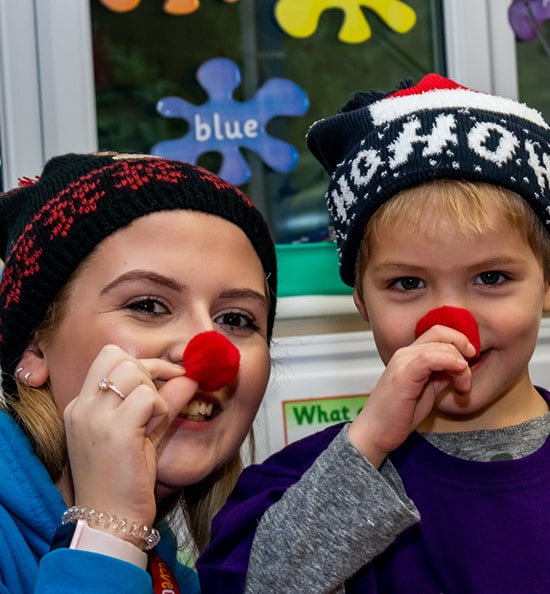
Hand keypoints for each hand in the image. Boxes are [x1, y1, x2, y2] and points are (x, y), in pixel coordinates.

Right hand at [63, 345, 192, 536]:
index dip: (142, 363)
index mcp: (81, 406)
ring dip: (154, 391)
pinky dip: (161, 408)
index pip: (108, 358)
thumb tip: (189, 376)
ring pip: (133, 372)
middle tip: (163, 397)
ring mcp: (95, 416)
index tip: (163, 378)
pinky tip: (155, 430)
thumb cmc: (125, 481)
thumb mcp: (143, 432)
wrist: (109, 522)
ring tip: (154, 421)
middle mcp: (82, 406)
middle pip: (118, 356)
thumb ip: (163, 400)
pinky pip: (148, 396)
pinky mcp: (115, 430)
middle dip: (150, 369)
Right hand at [348, 327, 475, 467]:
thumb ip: (442, 376)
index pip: (438, 333)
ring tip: (463, 386)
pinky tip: (457, 379)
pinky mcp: (403, 374)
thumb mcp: (427, 392)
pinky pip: (430, 358)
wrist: (375, 433)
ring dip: (460, 364)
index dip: (459, 342)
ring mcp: (402, 362)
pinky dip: (450, 363)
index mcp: (409, 356)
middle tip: (468, 377)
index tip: (470, 362)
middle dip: (463, 349)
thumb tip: (462, 368)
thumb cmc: (397, 416)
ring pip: (439, 344)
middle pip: (440, 333)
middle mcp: (404, 354)